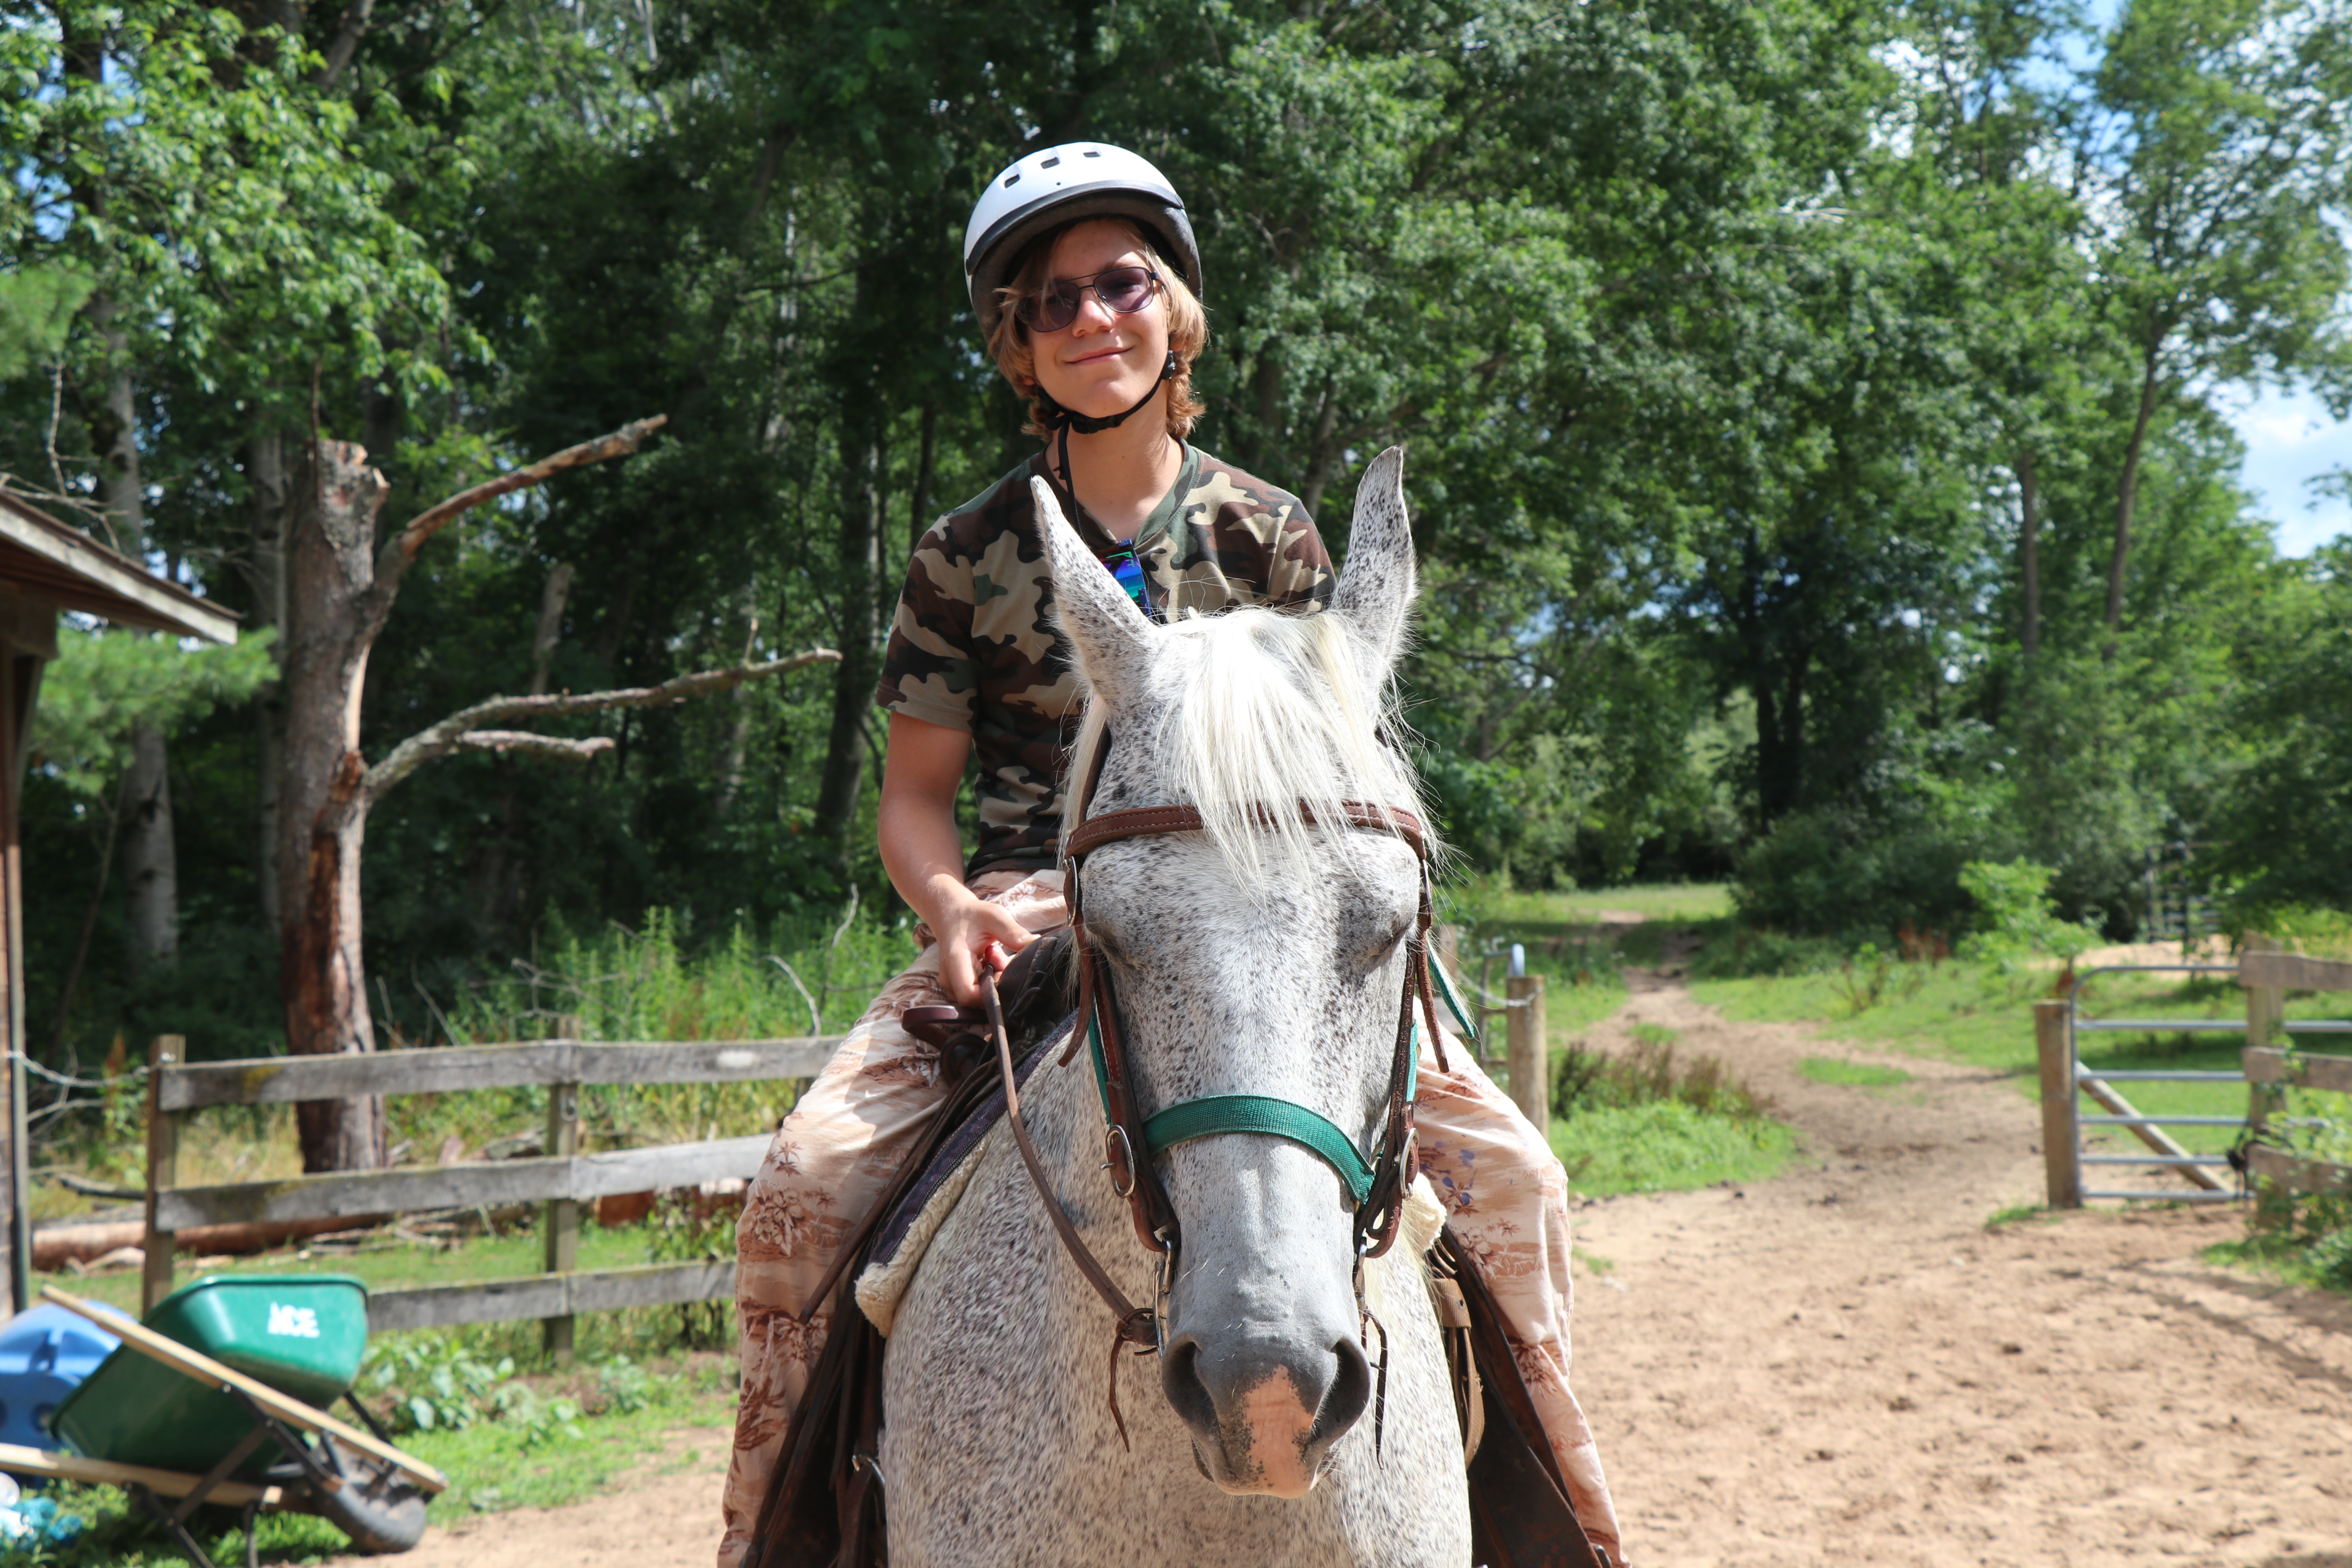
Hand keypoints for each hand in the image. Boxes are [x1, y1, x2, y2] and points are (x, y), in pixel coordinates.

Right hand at [930, 889, 1035, 1006]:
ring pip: (979, 996)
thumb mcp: (994, 917)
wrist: (953, 914)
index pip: (969, 995)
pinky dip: (989, 978)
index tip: (1005, 972)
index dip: (992, 992)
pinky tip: (989, 959)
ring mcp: (952, 983)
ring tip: (994, 954)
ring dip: (994, 978)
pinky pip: (978, 990)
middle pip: (977, 998)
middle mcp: (949, 977)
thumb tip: (1034, 943)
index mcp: (955, 960)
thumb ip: (1012, 931)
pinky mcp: (958, 984)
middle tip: (1000, 956)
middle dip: (997, 982)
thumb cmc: (973, 915)